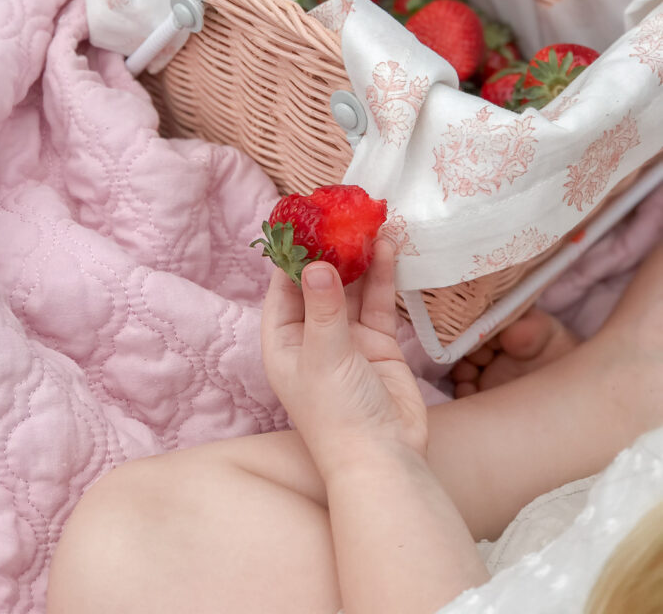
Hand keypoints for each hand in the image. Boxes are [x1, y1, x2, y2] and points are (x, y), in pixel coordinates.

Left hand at [261, 239, 428, 481]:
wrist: (385, 459)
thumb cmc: (339, 415)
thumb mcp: (324, 356)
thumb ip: (323, 308)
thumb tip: (316, 264)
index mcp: (282, 341)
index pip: (282, 286)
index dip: (292, 252)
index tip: (305, 217)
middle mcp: (311, 335)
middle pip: (318, 281)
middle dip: (330, 248)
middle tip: (342, 211)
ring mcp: (346, 338)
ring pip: (350, 286)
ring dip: (359, 257)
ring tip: (369, 220)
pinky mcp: (378, 342)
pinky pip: (376, 300)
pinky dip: (382, 275)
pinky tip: (387, 247)